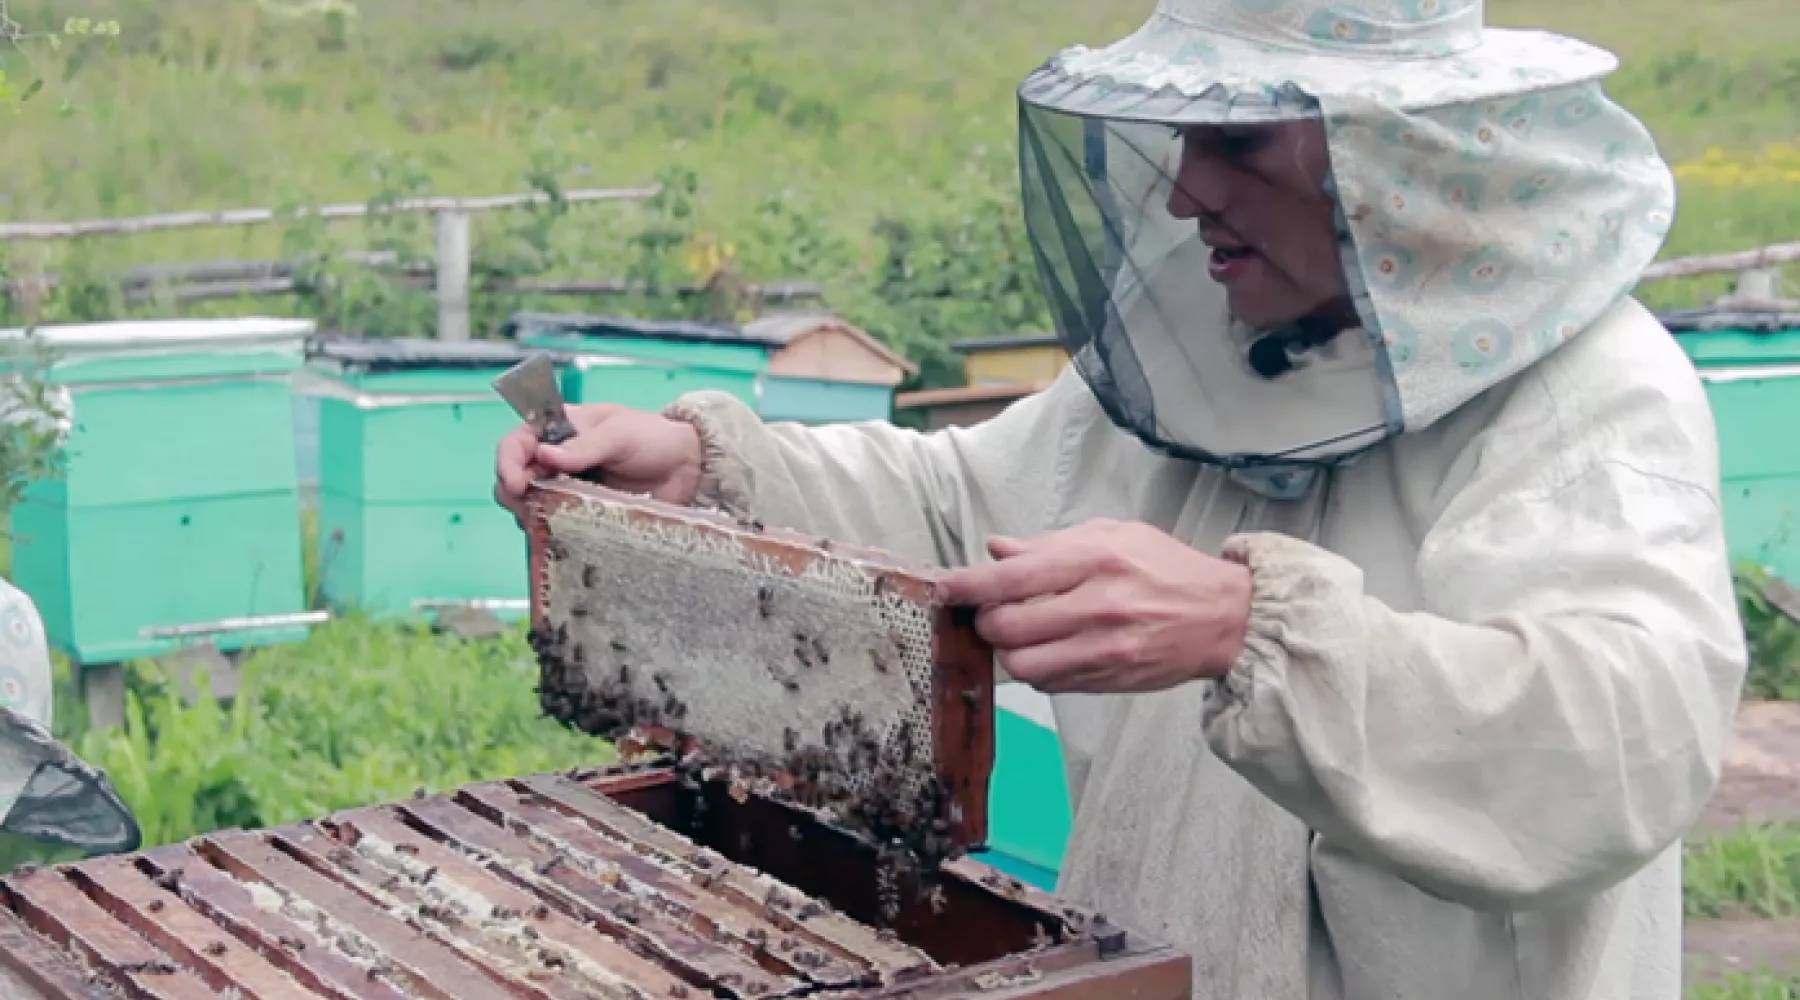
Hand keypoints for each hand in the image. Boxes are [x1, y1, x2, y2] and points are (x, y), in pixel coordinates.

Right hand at [494, 403, 704, 520]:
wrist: (689, 469)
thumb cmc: (656, 439)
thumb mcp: (621, 434)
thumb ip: (585, 445)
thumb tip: (545, 455)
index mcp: (560, 430)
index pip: (517, 442)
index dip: (507, 462)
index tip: (516, 484)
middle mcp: (556, 459)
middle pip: (514, 478)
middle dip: (515, 494)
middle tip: (532, 510)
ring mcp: (567, 489)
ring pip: (529, 506)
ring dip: (532, 515)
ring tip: (551, 521)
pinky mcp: (580, 515)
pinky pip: (555, 525)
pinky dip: (551, 531)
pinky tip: (563, 534)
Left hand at [937, 519, 1252, 693]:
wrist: (1224, 617)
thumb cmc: (1165, 568)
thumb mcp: (1113, 536)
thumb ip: (1050, 545)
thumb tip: (997, 549)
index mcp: (1097, 560)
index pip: (1014, 577)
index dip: (970, 585)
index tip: (946, 588)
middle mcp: (1099, 606)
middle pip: (1009, 628)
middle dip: (987, 623)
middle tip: (992, 613)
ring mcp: (1105, 649)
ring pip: (1024, 665)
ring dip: (1010, 652)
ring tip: (1021, 635)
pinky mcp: (1110, 680)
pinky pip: (1051, 683)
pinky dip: (1039, 668)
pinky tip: (1053, 650)